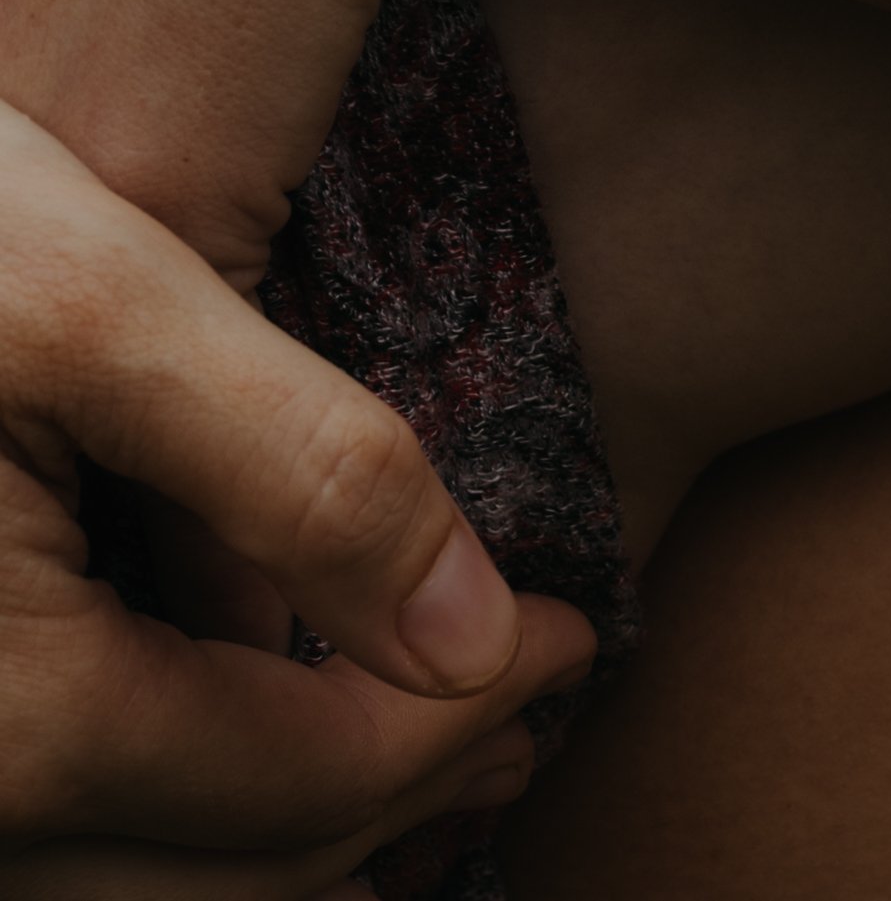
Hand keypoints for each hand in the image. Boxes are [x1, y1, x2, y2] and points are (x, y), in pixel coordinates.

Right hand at [0, 100, 594, 888]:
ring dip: (293, 849)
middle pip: (230, 880)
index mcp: (17, 716)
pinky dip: (174, 837)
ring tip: (420, 758)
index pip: (312, 780)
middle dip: (400, 805)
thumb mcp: (103, 302)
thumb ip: (301, 470)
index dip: (470, 717)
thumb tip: (484, 642)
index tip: (582, 634)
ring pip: (133, 899)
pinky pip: (56, 855)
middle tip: (528, 717)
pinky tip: (248, 756)